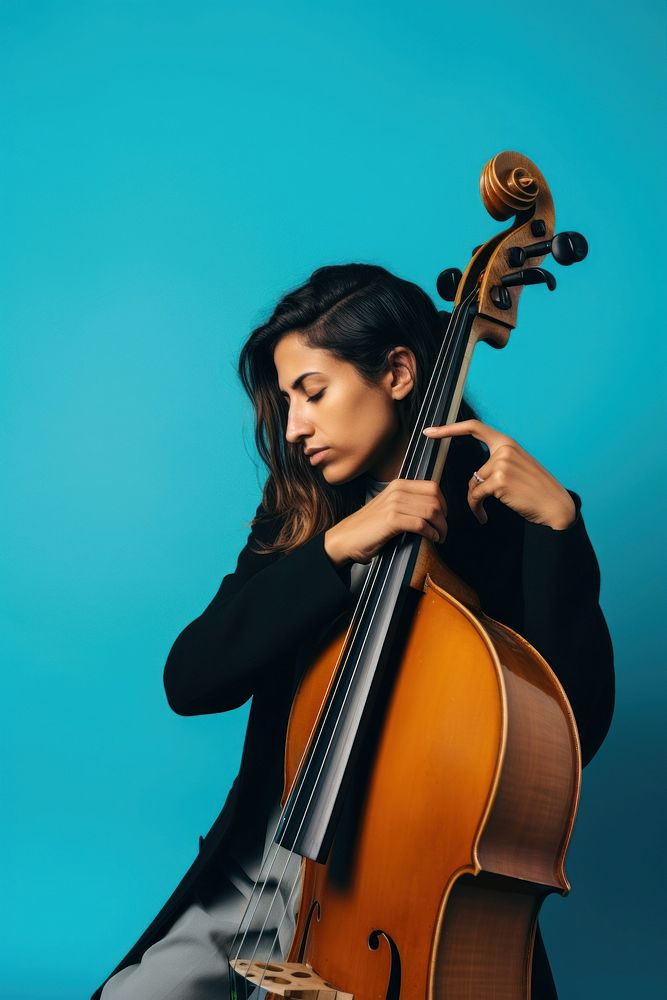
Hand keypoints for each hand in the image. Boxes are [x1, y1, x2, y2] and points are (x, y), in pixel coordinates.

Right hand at [324, 479, 447, 566]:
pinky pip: (421, 524)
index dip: (444, 503)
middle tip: (443, 532)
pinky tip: (431, 539)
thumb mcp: (389, 507)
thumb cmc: (369, 527)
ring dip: (440, 527)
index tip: (443, 517)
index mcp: (398, 485)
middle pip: (435, 500)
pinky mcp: (391, 519)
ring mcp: (394, 504)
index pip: (433, 487)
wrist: (346, 538)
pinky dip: (431, 533)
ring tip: (439, 537)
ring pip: (431, 511)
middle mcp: (397, 491)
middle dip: (444, 518)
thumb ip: (408, 503)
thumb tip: (433, 510)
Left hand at [422, 419, 575, 529]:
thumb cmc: (535, 490)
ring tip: (484, 511)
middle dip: (473, 491)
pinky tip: (484, 516)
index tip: (430, 431)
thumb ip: (498, 462)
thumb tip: (475, 473)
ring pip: (473, 484)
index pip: (474, 427)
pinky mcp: (499, 481)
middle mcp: (504, 449)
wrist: (555, 505)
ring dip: (476, 502)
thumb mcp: (518, 467)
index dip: (449, 428)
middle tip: (477, 505)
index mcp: (507, 442)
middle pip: (473, 471)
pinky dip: (476, 508)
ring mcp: (502, 464)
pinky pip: (476, 496)